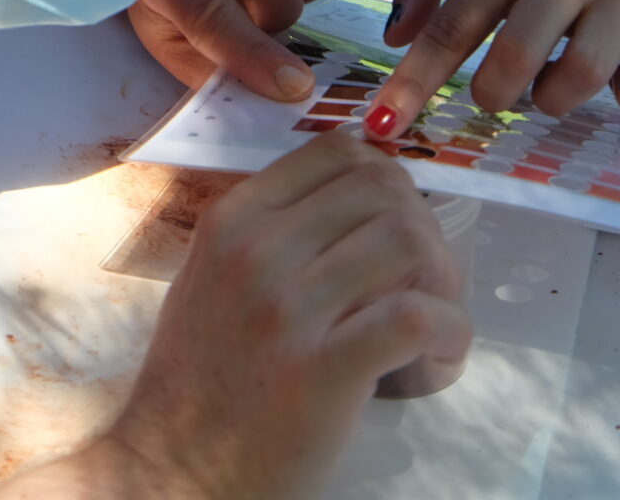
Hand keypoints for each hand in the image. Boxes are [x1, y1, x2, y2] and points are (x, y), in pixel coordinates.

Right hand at [108, 135, 467, 498]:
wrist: (170, 470)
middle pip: (382, 188)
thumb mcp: (211, 275)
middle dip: (423, 225)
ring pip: (407, 239)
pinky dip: (449, 329)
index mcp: (233, 218)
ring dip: (443, 277)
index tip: (397, 219)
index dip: (386, 178)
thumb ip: (270, 229)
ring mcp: (287, 307)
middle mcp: (258, 248)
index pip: (336, 150)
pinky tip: (440, 352)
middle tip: (425, 275)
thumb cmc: (195, 377)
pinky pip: (415, 316)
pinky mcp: (320, 370)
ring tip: (436, 318)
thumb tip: (352, 199)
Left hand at [363, 0, 619, 138]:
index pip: (451, 25)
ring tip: (548, 85)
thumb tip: (393, 35)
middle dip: (493, 93)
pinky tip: (615, 82)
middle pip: (516, 55)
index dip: (414, 79)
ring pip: (581, 74)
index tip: (384, 122)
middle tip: (492, 93)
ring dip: (554, 99)